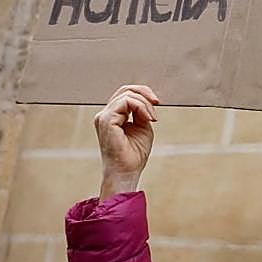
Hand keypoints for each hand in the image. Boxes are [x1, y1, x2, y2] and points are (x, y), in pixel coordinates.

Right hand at [94, 84, 159, 200]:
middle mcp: (105, 115)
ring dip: (145, 104)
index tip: (157, 104)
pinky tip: (147, 118)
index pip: (126, 94)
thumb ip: (142, 113)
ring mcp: (104, 117)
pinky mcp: (106, 120)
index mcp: (112, 117)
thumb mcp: (142, 127)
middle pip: (125, 89)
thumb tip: (147, 101)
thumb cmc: (134, 155)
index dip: (143, 94)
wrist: (127, 172)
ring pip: (127, 94)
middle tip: (157, 104)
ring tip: (152, 118)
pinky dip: (141, 107)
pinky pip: (125, 102)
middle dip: (145, 93)